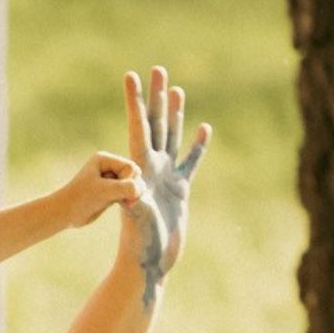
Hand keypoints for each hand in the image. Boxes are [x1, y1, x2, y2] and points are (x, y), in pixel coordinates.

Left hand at [58, 150, 145, 229]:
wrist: (65, 213)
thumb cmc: (81, 199)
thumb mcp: (105, 191)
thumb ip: (126, 188)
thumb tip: (142, 190)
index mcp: (104, 159)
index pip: (130, 167)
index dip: (129, 180)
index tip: (117, 192)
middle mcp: (108, 166)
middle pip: (134, 174)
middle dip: (132, 186)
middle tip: (124, 199)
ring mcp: (110, 179)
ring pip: (132, 184)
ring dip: (130, 194)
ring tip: (124, 202)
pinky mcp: (110, 192)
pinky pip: (127, 193)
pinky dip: (128, 199)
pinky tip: (124, 204)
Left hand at [122, 66, 209, 304]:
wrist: (149, 263)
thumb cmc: (139, 246)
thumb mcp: (136, 221)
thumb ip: (134, 202)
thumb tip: (134, 188)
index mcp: (139, 169)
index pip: (137, 127)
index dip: (135, 102)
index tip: (130, 76)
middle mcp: (151, 168)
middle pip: (155, 124)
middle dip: (156, 97)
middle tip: (158, 69)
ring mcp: (166, 178)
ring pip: (172, 138)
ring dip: (174, 114)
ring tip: (175, 90)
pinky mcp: (180, 191)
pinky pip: (190, 162)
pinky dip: (196, 146)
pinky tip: (203, 128)